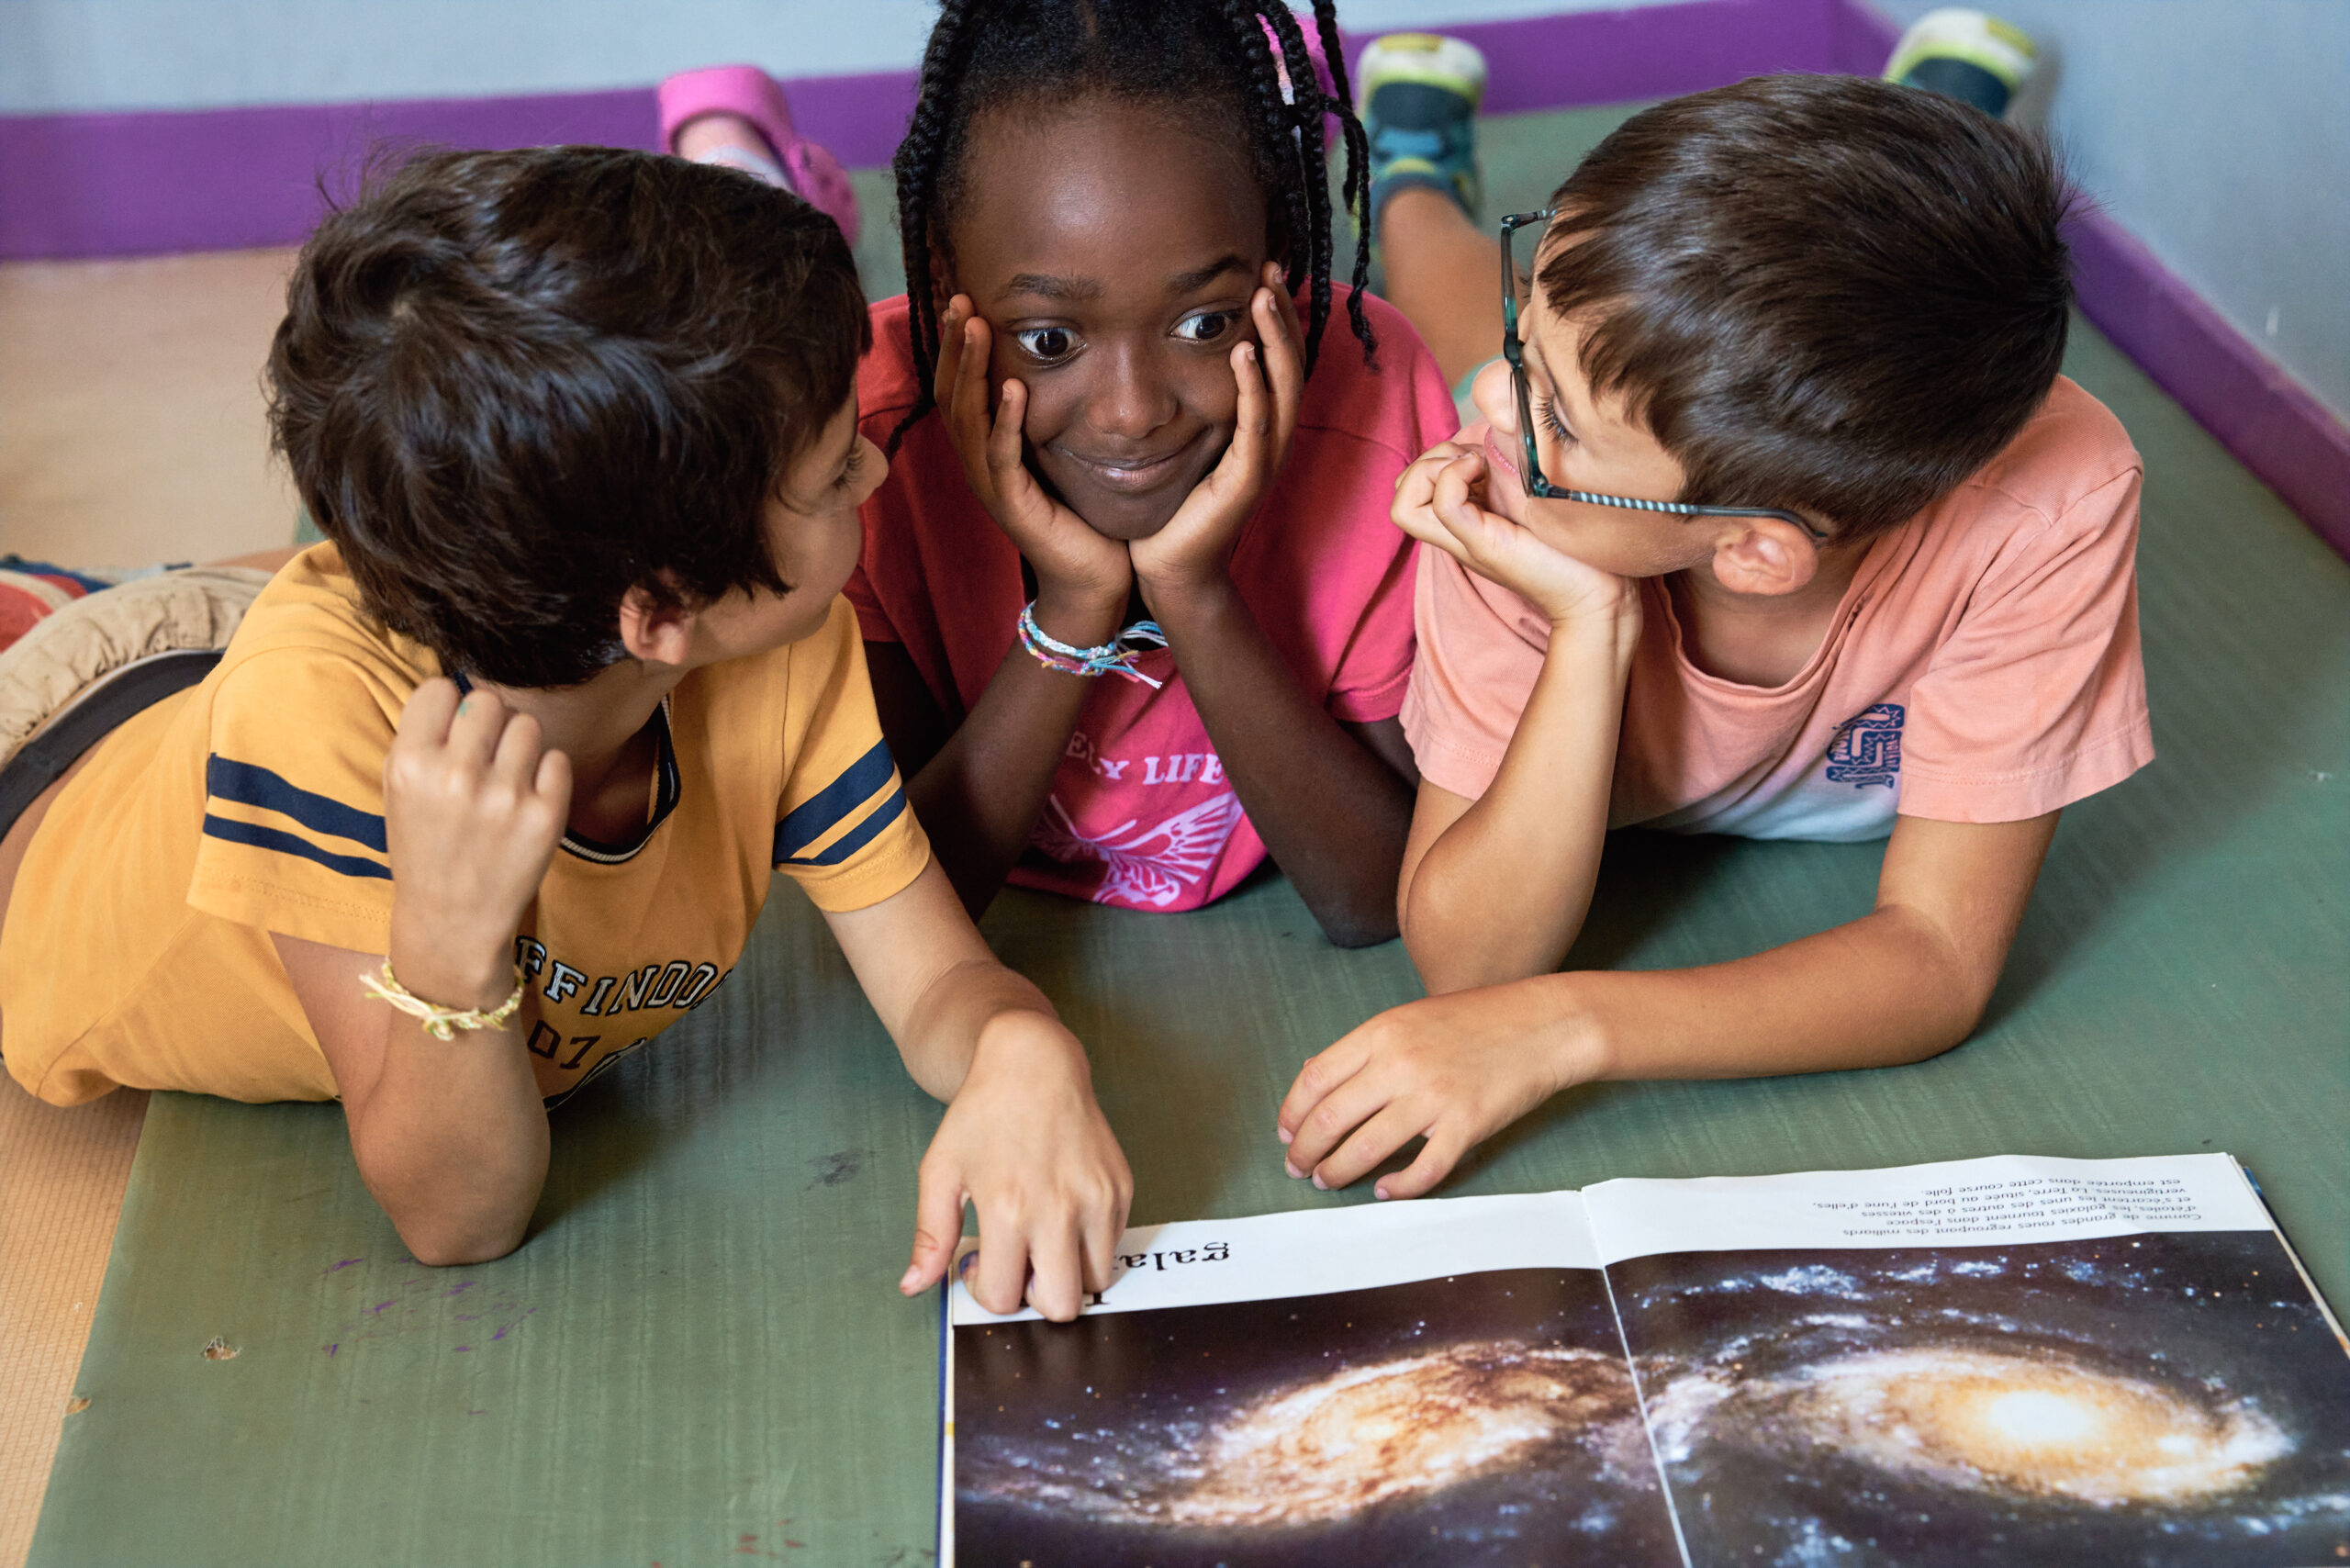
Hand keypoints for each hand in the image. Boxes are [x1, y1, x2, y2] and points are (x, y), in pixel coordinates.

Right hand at [382, 680, 569, 1008]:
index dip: (448, 707)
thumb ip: (423, 737)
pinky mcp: (546, 815)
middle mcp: (457, 776)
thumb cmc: (425, 847)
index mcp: (411, 765)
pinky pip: (557, 759)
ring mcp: (505, 797)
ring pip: (528, 725)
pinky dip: (546, 775)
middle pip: (490, 700)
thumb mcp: (397, 791)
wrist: (453, 921)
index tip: (451, 730)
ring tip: (505, 778)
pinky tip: (526, 800)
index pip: (440, 689)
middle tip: (483, 756)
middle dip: (488, 723)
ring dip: (519, 746)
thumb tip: (459, 688)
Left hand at [901, 1010, 1131, 1321]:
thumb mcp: (940, 1172)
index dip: (987, 1291)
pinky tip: (1062, 1214)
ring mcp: (1097, 1200)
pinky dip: (1088, 1245)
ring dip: (1067, 1274)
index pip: (1005, 1297)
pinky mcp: (1120, 1188)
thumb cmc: (982, 1114)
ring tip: (1042, 1241)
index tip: (981, 1260)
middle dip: (1035, 1297)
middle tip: (1017, 1263)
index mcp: (1009, 1210)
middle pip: (1063, 1306)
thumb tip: (914, 1286)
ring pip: (1095, 1282)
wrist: (1033, 1064)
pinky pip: (1112, 1244)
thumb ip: (929, 1236)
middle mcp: (1060, 1209)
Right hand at [933, 295, 1129, 622]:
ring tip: (976, 326)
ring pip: (968, 419)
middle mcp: (979, 466)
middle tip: (959, 298)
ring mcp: (991, 487)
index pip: (959, 388)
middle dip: (955, 345)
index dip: (957, 346)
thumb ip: (1050, 416)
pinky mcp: (1013, 507)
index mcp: (986, 452)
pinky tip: (1011, 388)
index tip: (964, 300)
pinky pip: (1002, 458)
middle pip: (952, 396)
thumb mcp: (1060, 455)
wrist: (1093, 580)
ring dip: (972, 369)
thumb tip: (1061, 364)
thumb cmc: (1083, 517)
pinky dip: (1004, 421)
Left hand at [1130, 265, 1302, 605]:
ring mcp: (1263, 463)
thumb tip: (1166, 348)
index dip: (1276, 318)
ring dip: (1274, 340)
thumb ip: (1191, 401)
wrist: (1169, 569)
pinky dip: (1252, 387)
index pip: (1277, 362)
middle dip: (1282, 316)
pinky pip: (1255, 427)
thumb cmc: (1171, 506)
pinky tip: (1241, 351)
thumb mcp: (1185, 441)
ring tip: (1261, 296)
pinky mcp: (1245, 483)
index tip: (1263, 272)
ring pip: (1283, 389)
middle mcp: (1271, 442)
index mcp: (1260, 430)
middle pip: (1291, 366)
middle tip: (1269, 268)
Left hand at [1275, 978, 1604, 1199]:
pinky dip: (1397, 1187)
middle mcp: (1400, 1064)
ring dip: (1337, 1172)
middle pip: (1330, 1119)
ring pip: (1365, 1149)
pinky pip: (1422, 1170)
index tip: (1285, 1134)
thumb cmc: (1477, 1020)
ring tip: (1327, 1181)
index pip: (1314, 1080)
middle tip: (1298, 1167)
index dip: (1291, 1114)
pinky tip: (1384, 1190)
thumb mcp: (1409, 1018)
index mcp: (1381, 1032)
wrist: (1543, 1024)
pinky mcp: (1466, 1126)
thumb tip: (1313, 1078)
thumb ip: (1364, 1049)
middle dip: (1305, 1151)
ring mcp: (1434, 1097)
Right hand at [1394, 441, 1634, 631]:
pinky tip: (1485, 471)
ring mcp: (1466, 541)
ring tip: (1476, 467)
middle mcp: (1457, 532)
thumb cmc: (1574, 545)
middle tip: (1474, 462)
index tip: (1479, 457)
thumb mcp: (1533, 493)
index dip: (1434, 458)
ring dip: (1432, 469)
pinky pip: (1444, 505)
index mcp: (1466, 520)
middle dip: (1426, 461)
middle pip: (1400, 495)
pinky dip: (1454, 477)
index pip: (1411, 487)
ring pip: (1404, 504)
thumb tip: (1500, 424)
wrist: (1597, 593)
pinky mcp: (1484, 545)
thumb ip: (1511, 467)